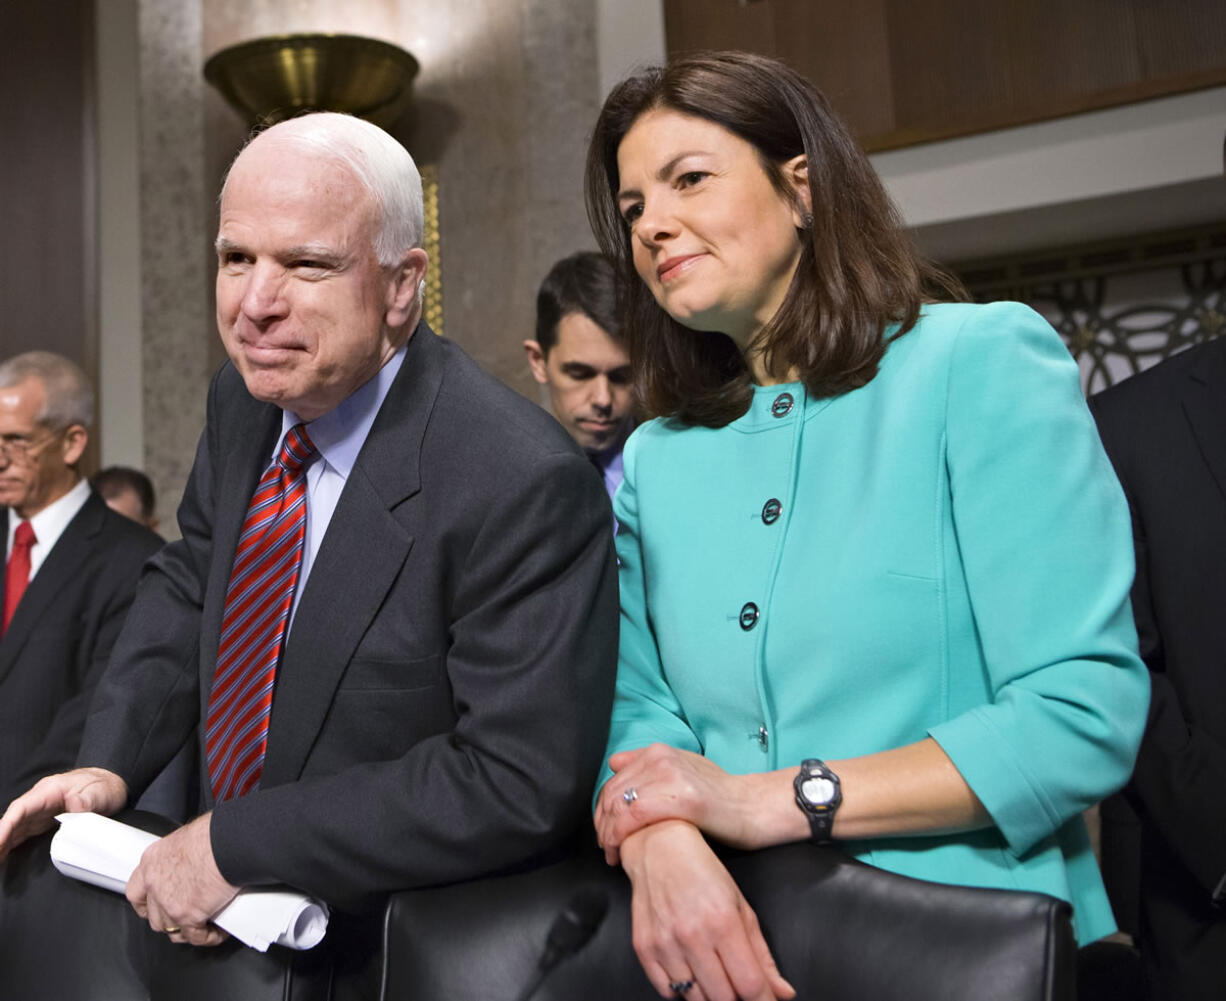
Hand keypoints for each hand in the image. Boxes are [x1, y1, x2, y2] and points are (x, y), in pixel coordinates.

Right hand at [0, 768, 126, 861]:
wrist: (111, 784)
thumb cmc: (104, 786)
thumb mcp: (100, 792)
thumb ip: (87, 799)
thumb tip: (75, 805)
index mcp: (49, 791)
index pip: (21, 808)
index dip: (6, 826)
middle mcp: (40, 801)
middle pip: (13, 820)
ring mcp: (40, 811)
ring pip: (15, 828)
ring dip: (2, 843)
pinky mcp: (44, 821)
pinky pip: (23, 833)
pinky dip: (11, 844)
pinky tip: (2, 855)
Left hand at [126, 812, 236, 946]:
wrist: (228, 842)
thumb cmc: (216, 833)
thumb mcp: (189, 838)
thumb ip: (183, 856)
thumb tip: (196, 862)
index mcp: (153, 861)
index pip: (136, 891)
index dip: (146, 903)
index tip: (154, 907)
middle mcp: (155, 883)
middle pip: (154, 916)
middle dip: (169, 921)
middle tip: (185, 917)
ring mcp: (169, 903)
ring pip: (172, 930)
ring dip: (189, 930)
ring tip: (205, 926)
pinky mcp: (188, 916)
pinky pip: (196, 936)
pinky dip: (208, 937)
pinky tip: (219, 931)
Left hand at [595, 744, 771, 863]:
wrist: (754, 808)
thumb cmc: (721, 796)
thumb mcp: (683, 769)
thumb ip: (649, 764)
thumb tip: (615, 761)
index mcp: (659, 752)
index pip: (613, 782)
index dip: (602, 810)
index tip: (605, 831)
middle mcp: (661, 759)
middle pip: (612, 795)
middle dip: (603, 826)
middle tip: (606, 848)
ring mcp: (671, 776)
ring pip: (619, 806)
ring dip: (608, 835)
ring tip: (613, 854)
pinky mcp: (681, 799)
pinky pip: (635, 817)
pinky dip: (620, 837)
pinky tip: (621, 853)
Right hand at [621, 821, 794, 1000]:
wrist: (657, 846)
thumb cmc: (702, 871)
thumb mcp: (741, 905)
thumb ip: (762, 954)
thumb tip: (782, 992)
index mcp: (723, 922)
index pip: (750, 985)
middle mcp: (692, 935)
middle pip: (723, 999)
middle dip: (737, 998)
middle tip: (738, 983)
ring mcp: (665, 944)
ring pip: (695, 1000)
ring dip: (710, 995)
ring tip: (714, 974)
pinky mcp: (644, 948)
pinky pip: (667, 992)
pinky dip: (682, 991)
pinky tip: (690, 971)